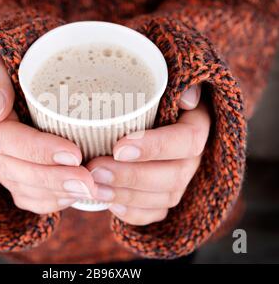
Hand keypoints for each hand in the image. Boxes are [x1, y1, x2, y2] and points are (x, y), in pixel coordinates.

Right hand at [0, 52, 95, 213]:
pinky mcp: (6, 171)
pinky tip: (71, 197)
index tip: (74, 153)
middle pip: (13, 167)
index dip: (37, 149)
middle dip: (53, 177)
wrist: (13, 77)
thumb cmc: (13, 62)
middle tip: (88, 181)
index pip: (3, 137)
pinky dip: (48, 201)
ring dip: (54, 192)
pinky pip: (22, 197)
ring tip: (88, 190)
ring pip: (19, 186)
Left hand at [87, 85, 210, 225]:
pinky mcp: (167, 195)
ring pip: (165, 197)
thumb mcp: (161, 78)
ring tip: (94, 187)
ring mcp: (182, 178)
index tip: (119, 147)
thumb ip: (178, 80)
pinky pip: (157, 214)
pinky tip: (110, 204)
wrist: (143, 111)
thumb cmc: (148, 92)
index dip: (156, 147)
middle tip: (95, 170)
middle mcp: (194, 155)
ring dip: (127, 195)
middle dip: (132, 176)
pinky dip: (133, 213)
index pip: (188, 140)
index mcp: (197, 124)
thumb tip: (188, 98)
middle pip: (175, 175)